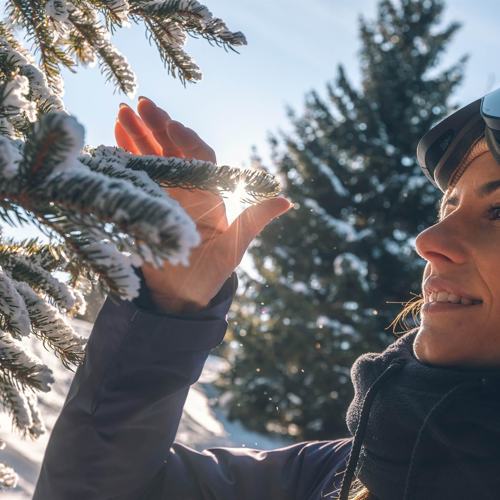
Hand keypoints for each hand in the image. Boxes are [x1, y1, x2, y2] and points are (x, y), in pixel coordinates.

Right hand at [115, 96, 291, 312]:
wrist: (183, 291)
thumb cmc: (213, 269)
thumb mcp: (235, 245)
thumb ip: (254, 220)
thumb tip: (287, 200)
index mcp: (210, 192)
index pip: (200, 157)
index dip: (187, 141)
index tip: (173, 125)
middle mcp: (188, 187)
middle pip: (173, 149)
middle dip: (158, 126)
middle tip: (142, 104)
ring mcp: (166, 191)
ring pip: (152, 156)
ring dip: (138, 134)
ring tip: (123, 111)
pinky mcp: (147, 200)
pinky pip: (135, 172)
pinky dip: (126, 154)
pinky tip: (115, 134)